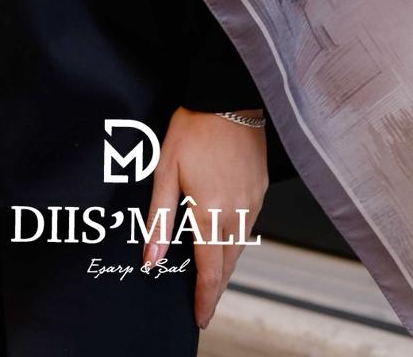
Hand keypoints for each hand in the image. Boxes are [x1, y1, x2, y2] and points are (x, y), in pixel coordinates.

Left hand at [141, 106, 267, 331]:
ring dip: (226, 266)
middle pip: (228, 264)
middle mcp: (237, 211)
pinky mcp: (261, 187)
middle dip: (215, 287)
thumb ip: (159, 219)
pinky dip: (236, 241)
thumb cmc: (193, 128)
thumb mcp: (165, 171)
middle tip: (203, 304)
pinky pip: (249, 224)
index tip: (199, 317)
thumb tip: (151, 259)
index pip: (210, 270)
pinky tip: (226, 238)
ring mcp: (253, 200)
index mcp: (211, 211)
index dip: (205, 298)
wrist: (226, 95)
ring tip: (212, 277)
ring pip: (240, 246)